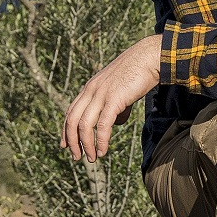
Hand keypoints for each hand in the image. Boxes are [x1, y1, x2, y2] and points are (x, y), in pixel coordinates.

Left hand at [61, 34, 161, 160]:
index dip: (66, 130)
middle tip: (76, 157)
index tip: (66, 145)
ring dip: (86, 145)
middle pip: (72, 120)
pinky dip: (100, 141)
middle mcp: (91, 91)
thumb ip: (116, 106)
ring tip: (92, 158)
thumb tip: (116, 122)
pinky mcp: (114, 99)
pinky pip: (102, 125)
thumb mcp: (121, 90)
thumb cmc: (139, 73)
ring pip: (84, 125)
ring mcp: (101, 94)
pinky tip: (102, 151)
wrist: (150, 58)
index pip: (71, 112)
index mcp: (90, 88)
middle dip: (72, 141)